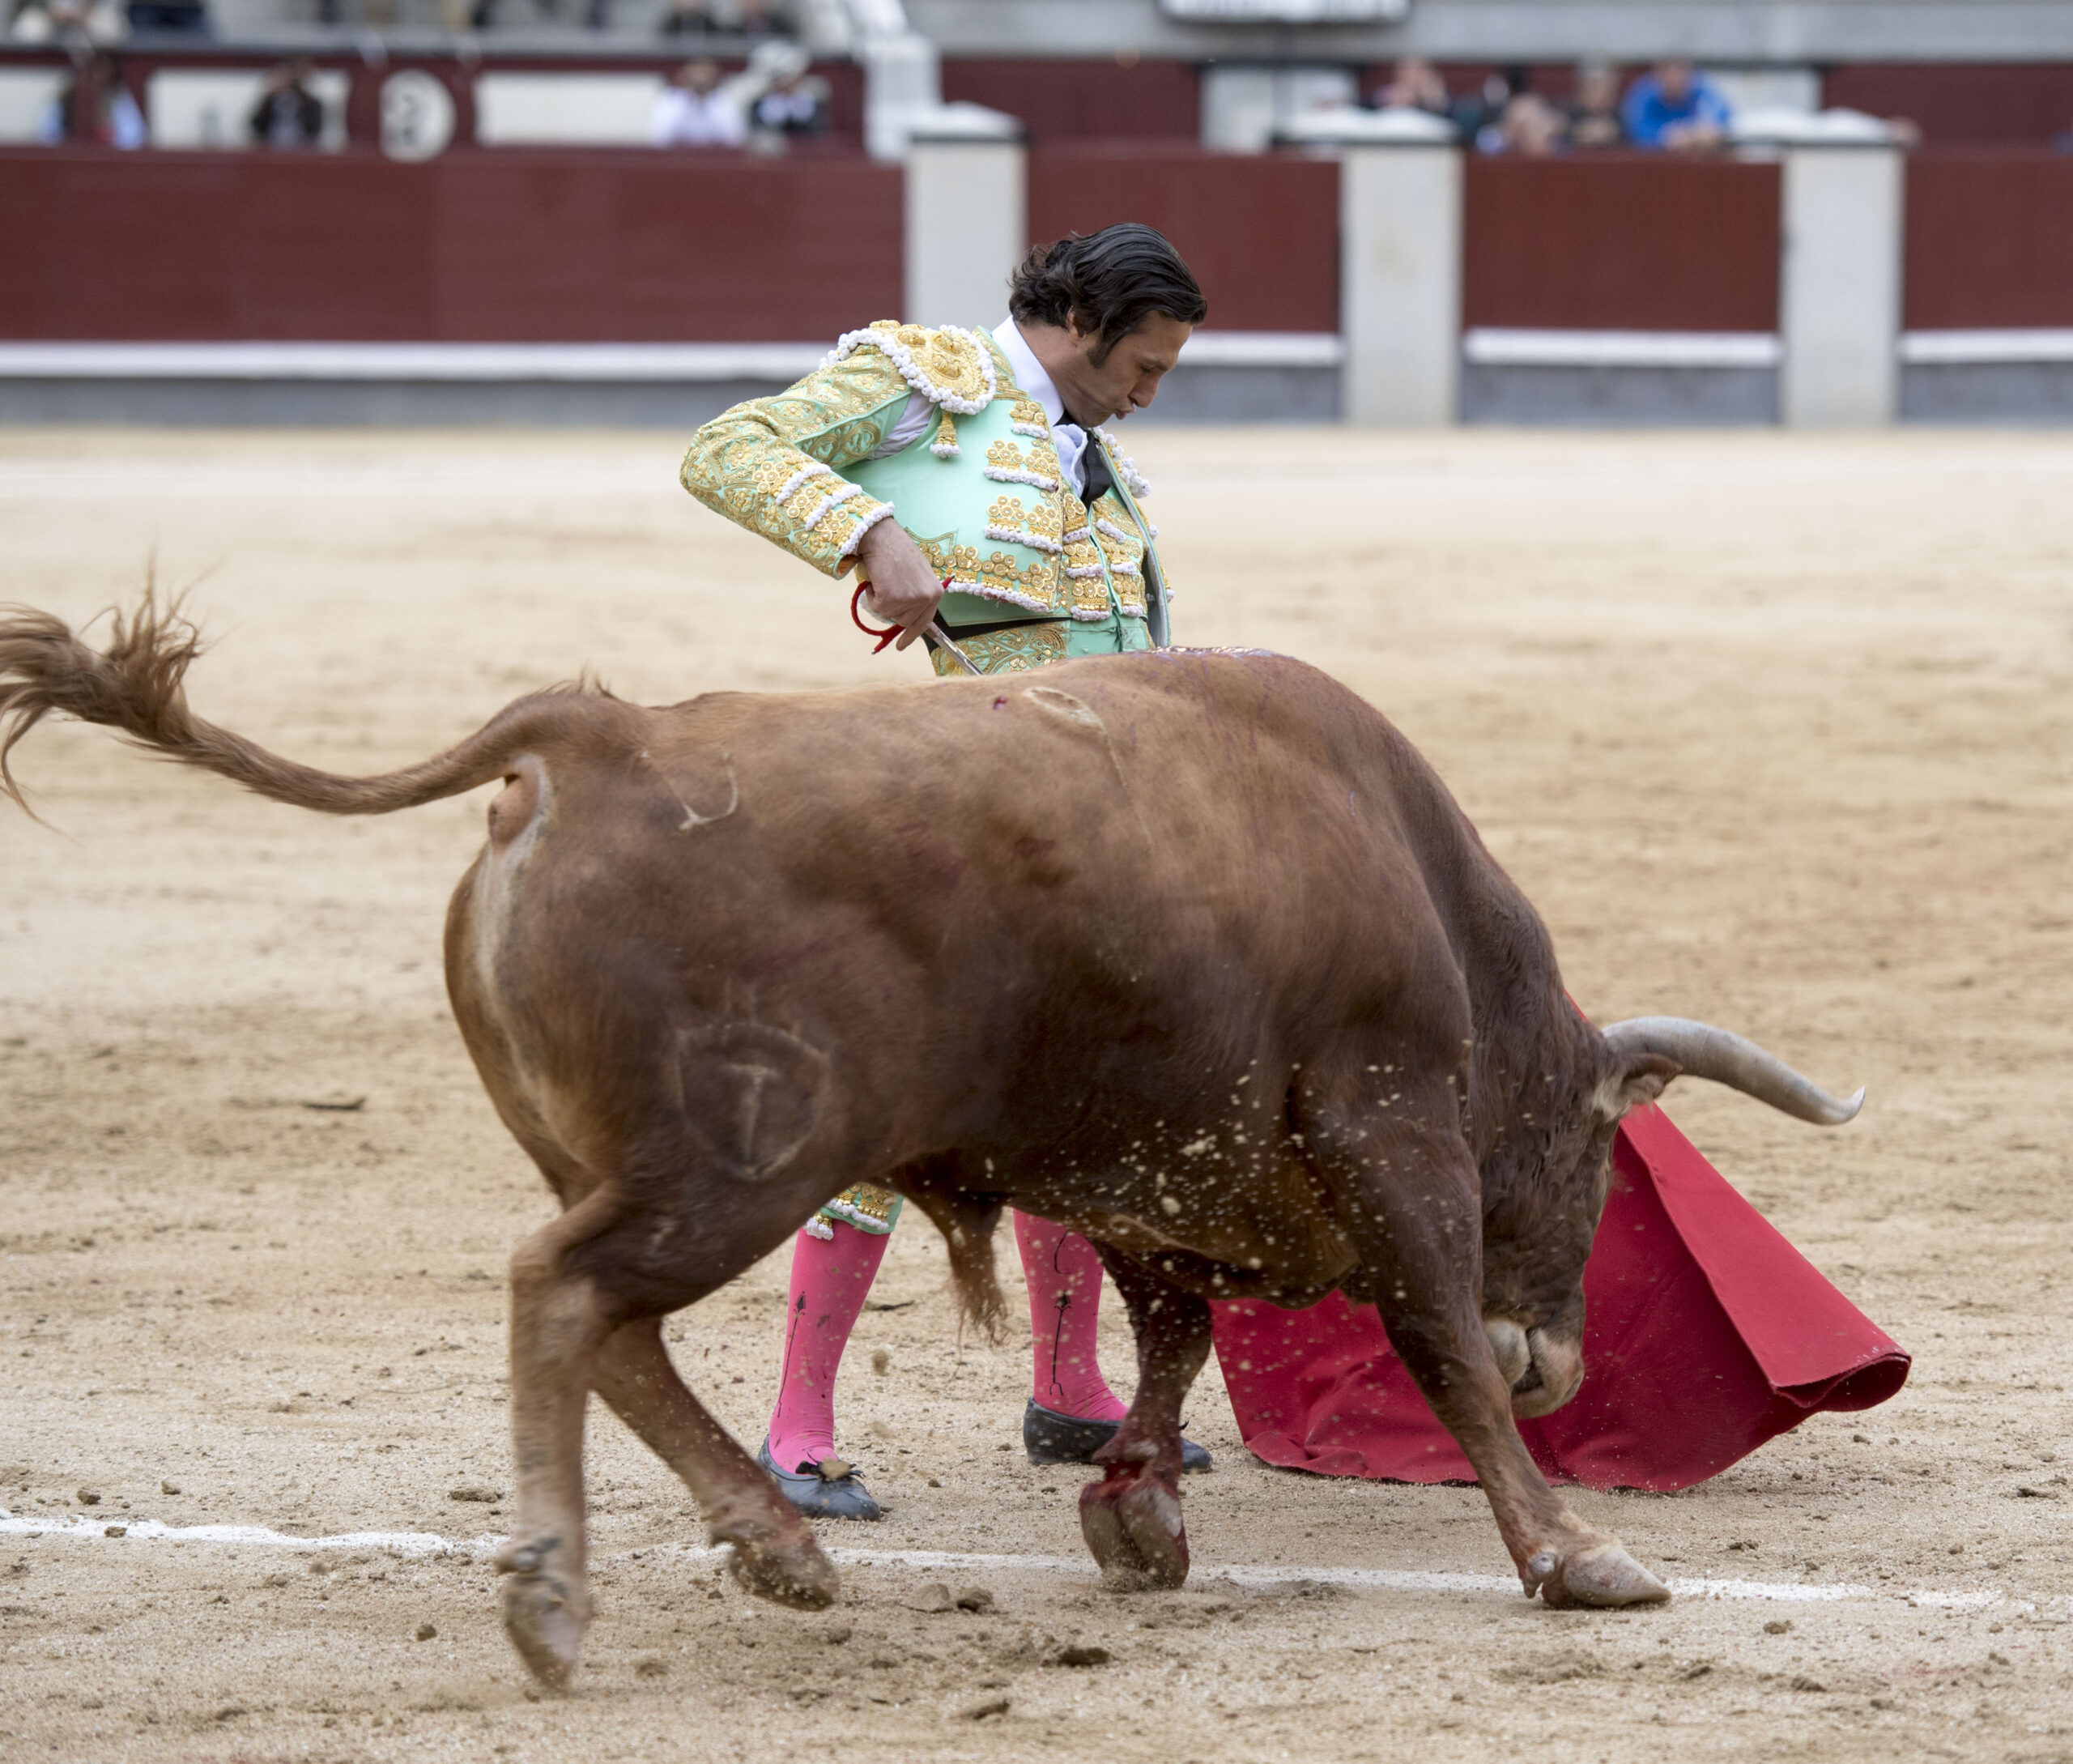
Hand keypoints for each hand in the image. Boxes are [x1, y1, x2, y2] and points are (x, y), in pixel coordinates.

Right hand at [854, 521, 942, 651]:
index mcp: (935, 592)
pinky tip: (876, 578)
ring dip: (881, 600)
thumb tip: (906, 618)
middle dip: (892, 609)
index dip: (910, 635)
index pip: (924, 622)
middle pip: (904, 621)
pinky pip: (876, 607)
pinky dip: (870, 595)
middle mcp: (926, 597)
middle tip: (887, 587)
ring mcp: (909, 599)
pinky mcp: (891, 598)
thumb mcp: (916, 575)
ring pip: (889, 615)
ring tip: (884, 578)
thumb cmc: (896, 552)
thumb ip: (917, 596)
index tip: (900, 646)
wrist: (881, 536)